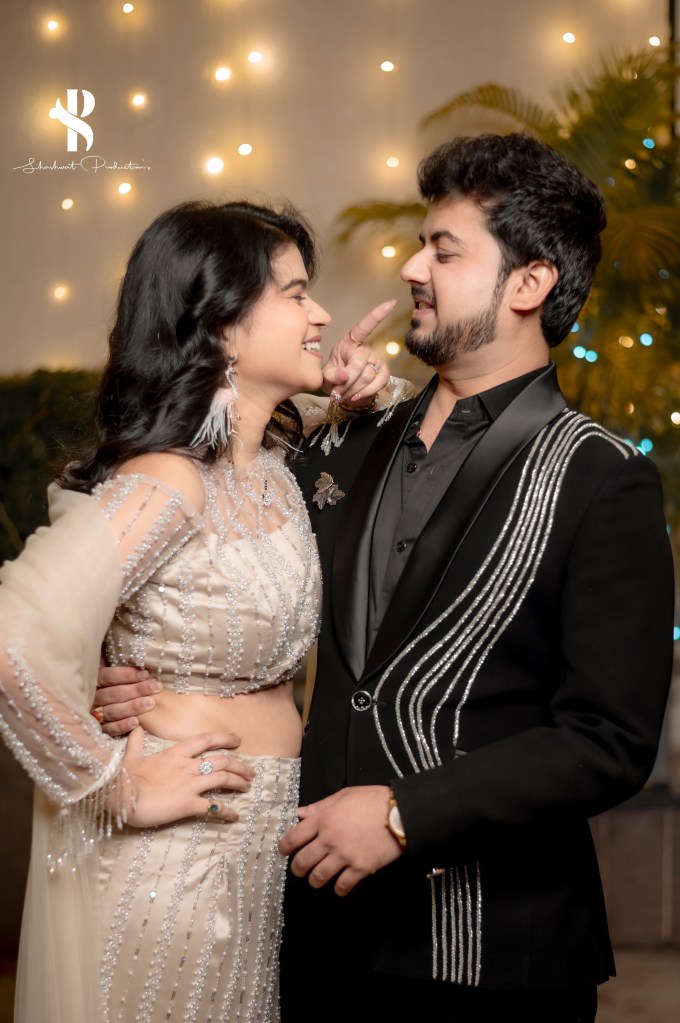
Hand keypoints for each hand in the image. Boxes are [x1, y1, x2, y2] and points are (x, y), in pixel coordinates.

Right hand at [94, 664, 161, 736]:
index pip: (108, 677)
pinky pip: (109, 729)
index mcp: (93, 681)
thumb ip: (115, 661)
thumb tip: (130, 651)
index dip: (126, 675)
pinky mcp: (99, 730)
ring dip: (132, 707)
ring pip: (112, 711)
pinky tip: (136, 722)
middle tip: (155, 687)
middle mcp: (92, 698)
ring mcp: (94, 715)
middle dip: (136, 690)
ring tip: (150, 703)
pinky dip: (122, 726)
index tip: (145, 673)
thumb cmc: (114, 684)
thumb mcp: (110, 669)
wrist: (99, 711)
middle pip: (113, 694)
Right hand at [123, 727, 252, 826]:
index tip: (237, 740)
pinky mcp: (188, 804)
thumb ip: (136, 742)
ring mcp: (189, 785)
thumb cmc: (123, 777)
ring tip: (247, 787)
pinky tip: (235, 815)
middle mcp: (187, 766)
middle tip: (250, 772)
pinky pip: (213, 807)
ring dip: (238, 782)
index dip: (224, 738)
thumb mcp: (130, 756)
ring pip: (222, 779)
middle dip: (239, 765)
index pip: (205, 740)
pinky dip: (226, 811)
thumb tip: (136, 728)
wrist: (119, 796)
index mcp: (175, 753)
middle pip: (222, 760)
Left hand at [279, 785, 403, 895]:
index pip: (294, 837)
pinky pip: (342, 886)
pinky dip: (338, 889)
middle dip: (298, 869)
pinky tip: (339, 886)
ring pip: (319, 877)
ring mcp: (344, 855)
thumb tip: (300, 813)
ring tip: (316, 880)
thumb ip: (319, 806)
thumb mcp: (343, 795)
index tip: (283, 852)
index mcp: (323, 819)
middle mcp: (329, 839)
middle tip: (300, 870)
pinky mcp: (360, 868)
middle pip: (303, 861)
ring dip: (314, 881)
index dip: (284, 847)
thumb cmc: (372, 799)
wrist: (399, 813)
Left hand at [322, 300, 395, 406]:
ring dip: (352, 391)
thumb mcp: (325, 375)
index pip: (364, 327)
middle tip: (336, 393)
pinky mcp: (383, 373)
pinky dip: (365, 393)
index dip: (377, 315)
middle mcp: (365, 348)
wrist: (344, 392)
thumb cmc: (333, 378)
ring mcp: (376, 360)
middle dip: (346, 383)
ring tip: (342, 395)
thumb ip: (331, 375)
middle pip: (358, 365)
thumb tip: (344, 375)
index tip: (391, 303)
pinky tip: (355, 397)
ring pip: (366, 377)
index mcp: (350, 342)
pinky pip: (378, 383)